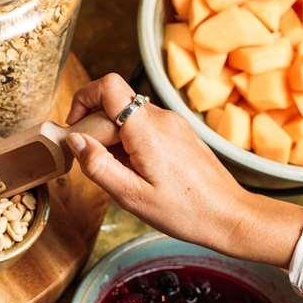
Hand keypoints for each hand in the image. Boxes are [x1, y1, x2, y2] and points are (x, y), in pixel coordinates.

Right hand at [65, 74, 302, 267]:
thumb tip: (74, 140)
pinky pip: (144, 127)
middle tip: (92, 163)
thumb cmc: (183, 211)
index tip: (75, 130)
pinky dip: (129, 142)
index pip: (108, 87)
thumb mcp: (130, 196)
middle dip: (94, 129)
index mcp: (147, 130)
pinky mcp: (179, 133)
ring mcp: (173, 124)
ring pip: (128, 116)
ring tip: (117, 172)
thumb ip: (98, 165)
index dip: (83, 100)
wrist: (228, 216)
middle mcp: (162, 118)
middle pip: (115, 104)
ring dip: (111, 137)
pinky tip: (134, 171)